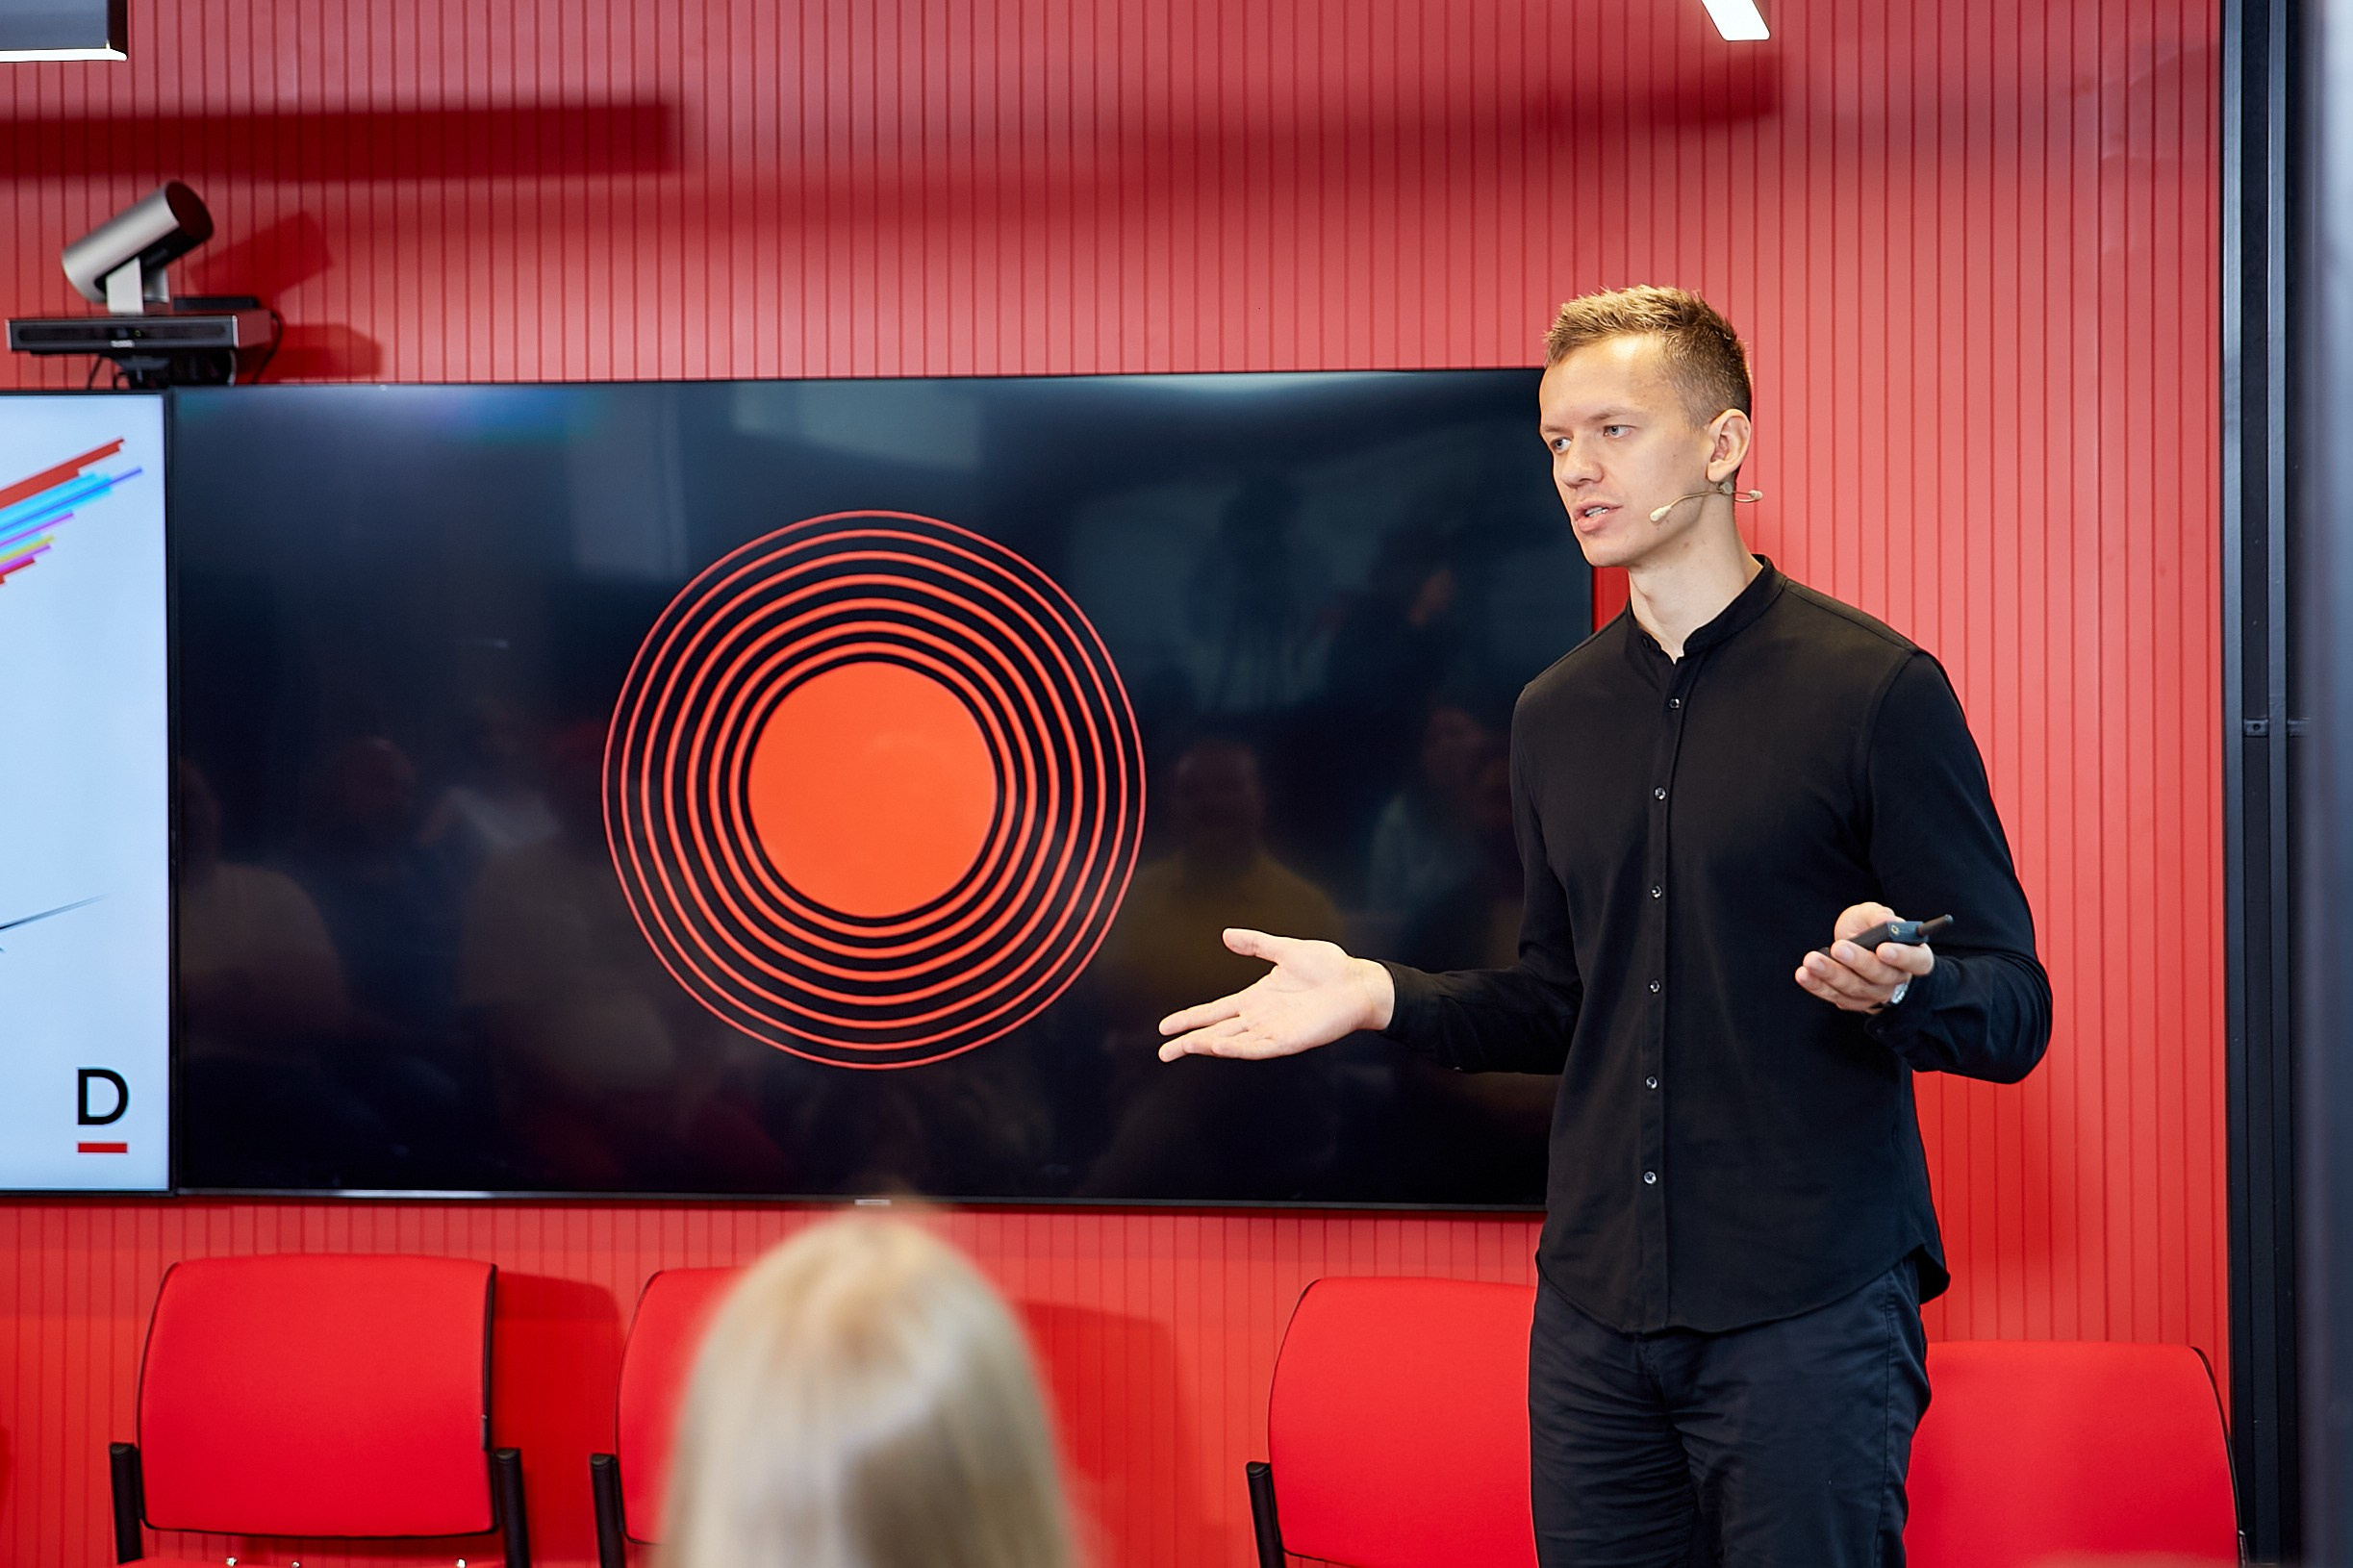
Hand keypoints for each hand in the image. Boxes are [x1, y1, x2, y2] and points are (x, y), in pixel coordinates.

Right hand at [1156, 928, 1394, 1061]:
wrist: (1357, 982)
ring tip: (1185, 1047)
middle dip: (1189, 1041)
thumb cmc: (1329, 967)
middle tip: (1164, 1052)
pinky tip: (1219, 1047)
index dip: (1190, 1018)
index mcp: (1256, 998)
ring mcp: (1273, 1031)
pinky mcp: (1289, 1040)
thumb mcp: (1286, 949)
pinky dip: (1237, 1048)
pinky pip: (1258, 1047)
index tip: (1166, 1026)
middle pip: (1216, 1032)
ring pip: (1232, 1042)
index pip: (1214, 1011)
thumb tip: (1227, 935)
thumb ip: (1256, 944)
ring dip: (1208, 1045)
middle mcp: (1260, 1018)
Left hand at [1795, 901, 1935, 1013]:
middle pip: (1881, 977)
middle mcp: (1896, 979)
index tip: (1882, 948)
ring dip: (1831, 974)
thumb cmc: (1867, 927)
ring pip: (1855, 989)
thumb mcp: (1872, 914)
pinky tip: (1804, 975)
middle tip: (1838, 947)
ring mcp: (1875, 994)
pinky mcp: (1852, 1001)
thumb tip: (1887, 922)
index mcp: (1913, 956)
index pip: (1916, 961)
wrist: (1850, 942)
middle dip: (1857, 962)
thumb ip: (1879, 916)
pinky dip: (1818, 986)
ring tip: (1811, 960)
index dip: (1902, 957)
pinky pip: (1835, 996)